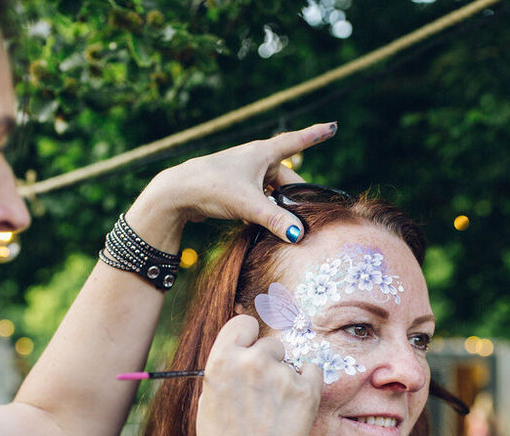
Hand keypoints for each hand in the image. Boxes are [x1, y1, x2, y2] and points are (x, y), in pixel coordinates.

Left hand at [126, 122, 336, 248]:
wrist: (176, 193)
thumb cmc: (212, 188)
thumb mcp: (248, 205)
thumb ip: (276, 220)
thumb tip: (299, 235)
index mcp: (262, 153)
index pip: (296, 141)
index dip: (315, 135)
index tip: (333, 126)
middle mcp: (253, 159)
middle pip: (286, 175)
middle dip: (296, 193)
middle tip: (305, 212)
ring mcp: (242, 173)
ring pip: (271, 188)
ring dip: (278, 204)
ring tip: (282, 222)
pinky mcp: (232, 187)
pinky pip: (258, 196)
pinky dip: (264, 208)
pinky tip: (261, 224)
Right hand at [196, 316, 320, 435]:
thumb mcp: (208, 400)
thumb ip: (224, 371)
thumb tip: (240, 351)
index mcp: (221, 362)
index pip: (242, 324)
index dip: (248, 336)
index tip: (251, 348)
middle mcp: (252, 362)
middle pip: (270, 343)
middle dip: (269, 362)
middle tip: (264, 392)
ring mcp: (281, 375)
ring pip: (290, 361)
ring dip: (285, 376)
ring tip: (275, 409)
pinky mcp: (307, 390)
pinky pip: (313, 370)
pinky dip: (308, 382)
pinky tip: (296, 404)